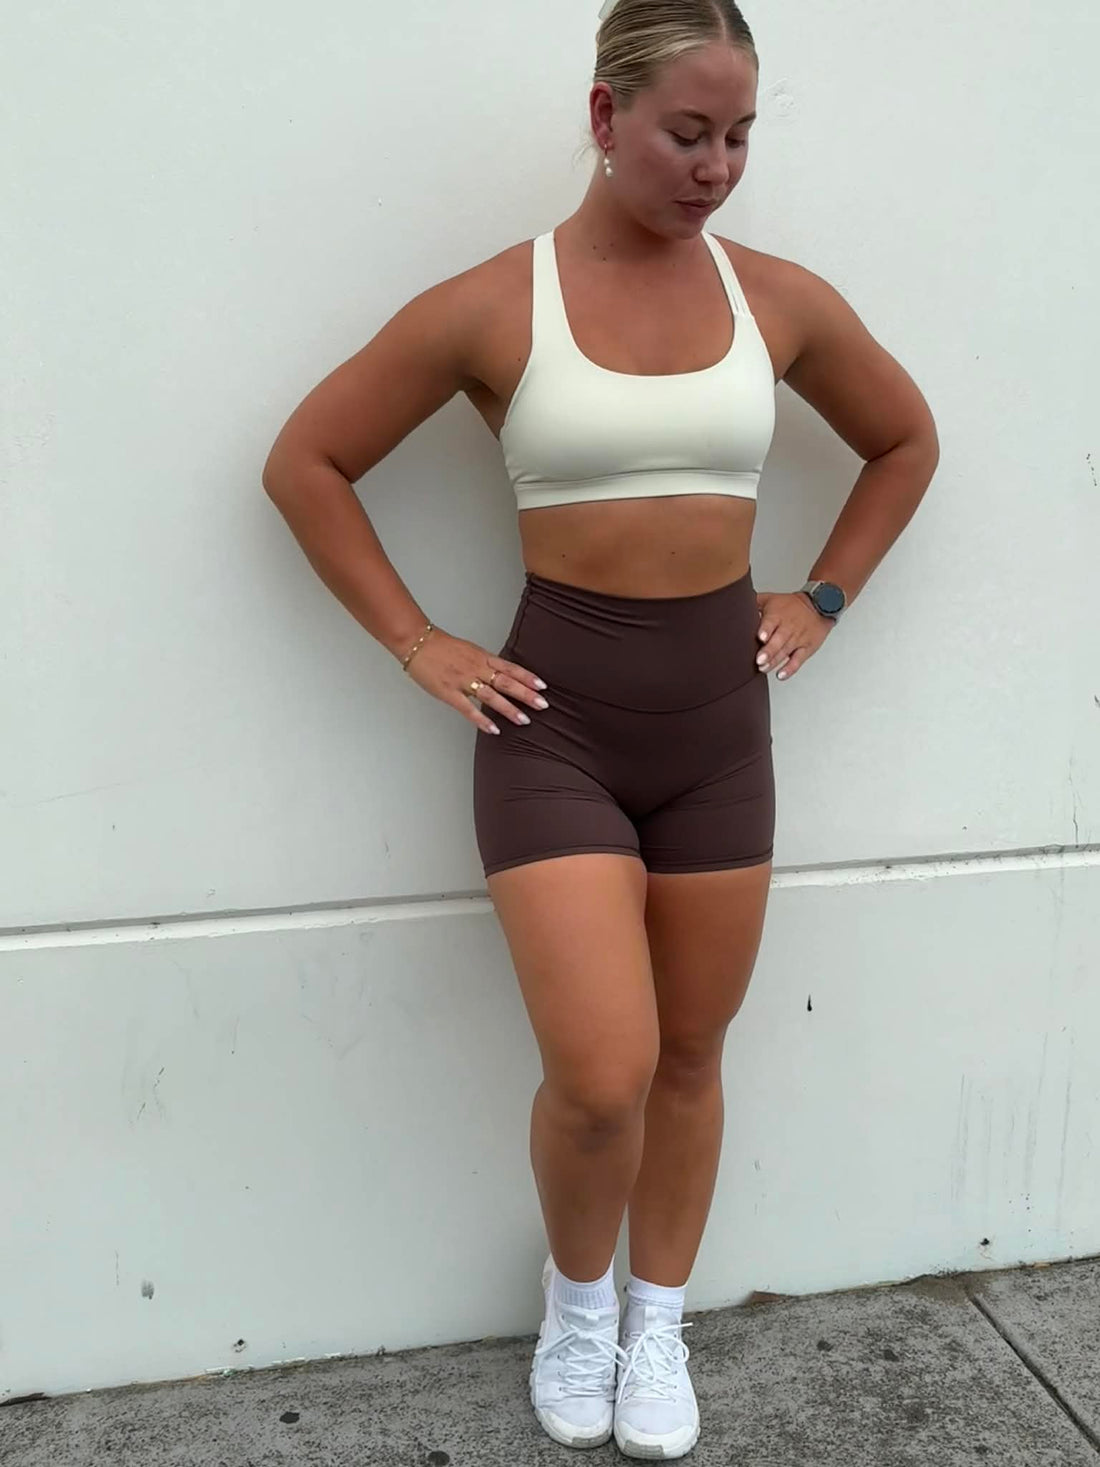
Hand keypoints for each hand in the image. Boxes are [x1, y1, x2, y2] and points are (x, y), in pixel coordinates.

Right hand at [402, 629, 548, 734]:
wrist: (417, 642)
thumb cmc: (441, 646)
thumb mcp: (469, 649)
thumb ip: (484, 662)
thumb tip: (501, 674)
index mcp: (482, 657)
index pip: (510, 667)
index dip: (527, 677)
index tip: (543, 686)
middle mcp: (476, 668)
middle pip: (506, 682)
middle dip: (526, 694)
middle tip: (543, 704)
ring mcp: (463, 680)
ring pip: (491, 696)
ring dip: (509, 709)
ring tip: (524, 720)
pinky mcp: (449, 692)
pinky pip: (468, 708)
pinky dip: (482, 719)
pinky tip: (494, 729)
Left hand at [755, 591, 833, 680]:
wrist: (819, 605)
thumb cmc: (791, 605)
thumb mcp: (772, 599)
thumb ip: (754, 602)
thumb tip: (735, 602)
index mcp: (778, 615)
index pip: (771, 622)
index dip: (766, 630)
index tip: (761, 637)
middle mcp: (788, 627)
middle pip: (778, 640)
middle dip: (769, 651)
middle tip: (759, 660)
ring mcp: (798, 638)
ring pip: (786, 651)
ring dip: (774, 661)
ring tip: (764, 668)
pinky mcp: (806, 648)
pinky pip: (798, 660)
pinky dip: (790, 668)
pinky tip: (781, 675)